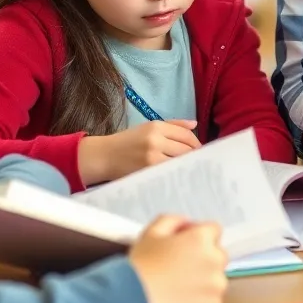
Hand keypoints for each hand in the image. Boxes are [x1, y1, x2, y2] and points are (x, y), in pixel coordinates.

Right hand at [79, 119, 201, 183]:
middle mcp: (155, 140)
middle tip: (198, 164)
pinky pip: (169, 172)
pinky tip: (177, 177)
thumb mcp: (148, 127)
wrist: (104, 156)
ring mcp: (152, 157)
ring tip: (189, 171)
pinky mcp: (148, 171)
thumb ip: (173, 125)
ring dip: (186, 167)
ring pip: (180, 162)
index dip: (197, 145)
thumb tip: (195, 125)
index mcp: (156, 126)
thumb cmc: (127, 142)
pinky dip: (175, 174)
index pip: (187, 136)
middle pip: (187, 150)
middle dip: (194, 158)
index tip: (199, 152)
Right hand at [128, 215, 227, 302]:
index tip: (185, 245)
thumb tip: (187, 223)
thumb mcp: (152, 232)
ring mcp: (216, 284)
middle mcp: (215, 259)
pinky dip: (202, 300)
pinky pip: (212, 299)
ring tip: (180, 286)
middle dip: (205, 257)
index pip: (214, 230)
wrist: (134, 300)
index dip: (199, 235)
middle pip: (218, 254)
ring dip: (205, 279)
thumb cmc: (141, 265)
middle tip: (181, 266)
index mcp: (201, 238)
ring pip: (217, 278)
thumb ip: (174, 220)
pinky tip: (182, 300)